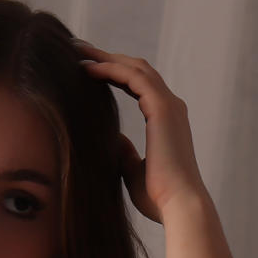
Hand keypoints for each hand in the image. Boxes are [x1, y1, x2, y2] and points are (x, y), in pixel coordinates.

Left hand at [73, 39, 208, 224]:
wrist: (179, 206)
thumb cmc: (159, 197)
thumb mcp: (133, 171)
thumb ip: (125, 152)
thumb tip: (112, 140)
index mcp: (167, 120)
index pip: (139, 85)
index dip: (114, 73)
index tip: (88, 69)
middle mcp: (171, 107)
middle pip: (137, 69)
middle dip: (108, 57)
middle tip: (79, 51)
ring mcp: (169, 105)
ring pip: (136, 68)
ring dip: (106, 58)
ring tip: (78, 52)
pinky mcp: (162, 108)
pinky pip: (133, 78)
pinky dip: (110, 69)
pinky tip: (88, 69)